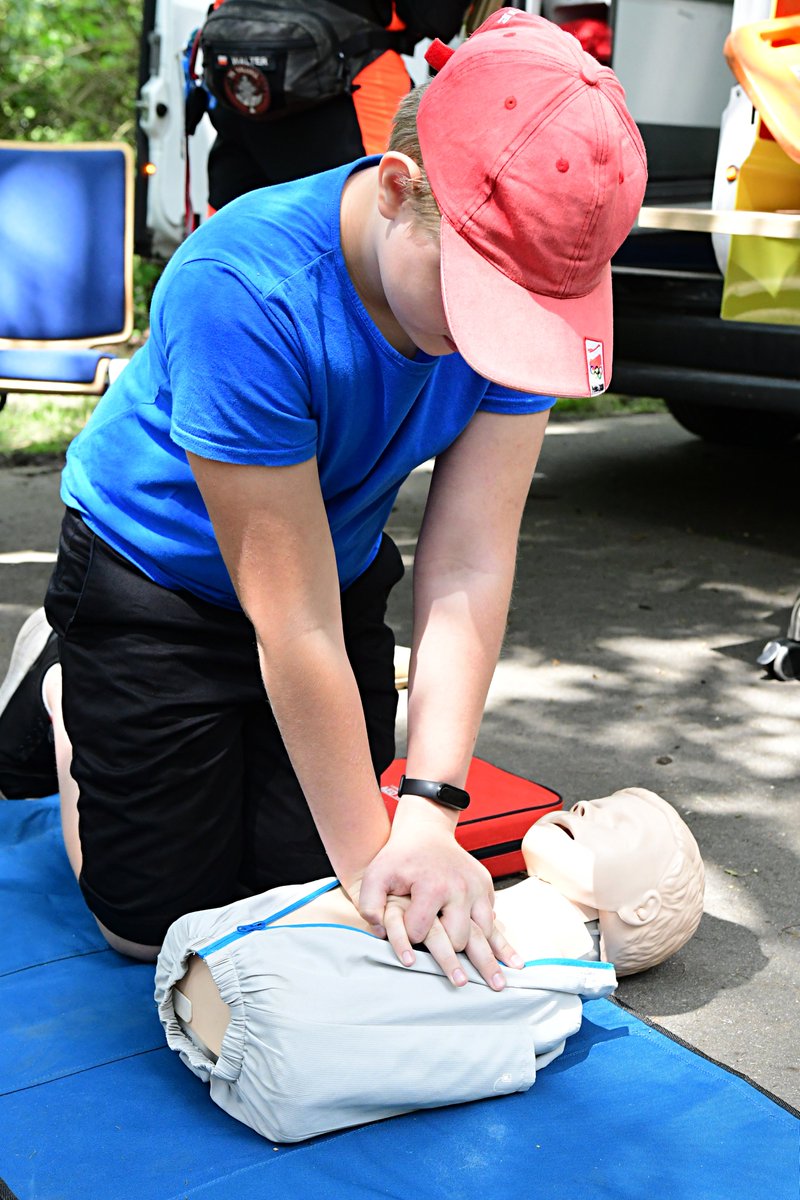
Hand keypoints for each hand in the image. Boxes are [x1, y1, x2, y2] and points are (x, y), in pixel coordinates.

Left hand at [350, 798, 523, 989]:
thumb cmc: (398, 858)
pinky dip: (499, 939)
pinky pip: (492, 918)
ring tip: (497, 985)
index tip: (406, 940)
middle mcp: (460, 889)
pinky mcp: (486, 885)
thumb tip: (378, 931)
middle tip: (460, 983)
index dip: (410, 939)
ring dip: (485, 956)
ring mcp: (476, 886)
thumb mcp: (376, 876)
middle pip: (460, 939)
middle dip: (453, 958)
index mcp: (432, 887)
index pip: (423, 932)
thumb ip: (370, 904)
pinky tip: (513, 961)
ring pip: (484, 932)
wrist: (425, 832)